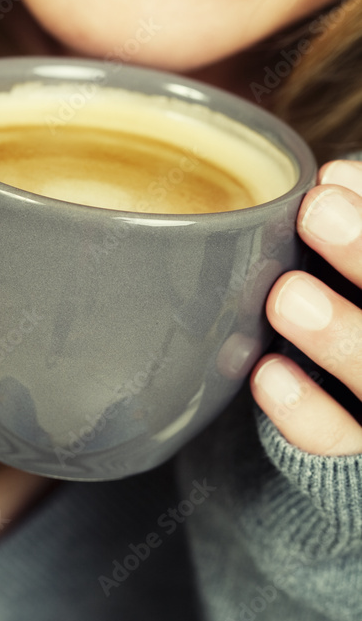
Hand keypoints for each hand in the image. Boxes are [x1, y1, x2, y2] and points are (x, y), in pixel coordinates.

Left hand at [251, 160, 361, 455]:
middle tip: (320, 208)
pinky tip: (268, 375)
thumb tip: (340, 174)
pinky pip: (343, 445)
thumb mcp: (357, 284)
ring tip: (288, 296)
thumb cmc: (352, 337)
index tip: (332, 178)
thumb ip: (360, 235)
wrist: (346, 438)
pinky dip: (307, 415)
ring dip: (343, 337)